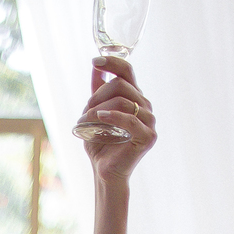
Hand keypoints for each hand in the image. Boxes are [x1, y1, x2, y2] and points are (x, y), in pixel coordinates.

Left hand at [76, 56, 156, 179]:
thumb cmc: (100, 145)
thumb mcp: (95, 113)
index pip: (127, 71)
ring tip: (85, 122)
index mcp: (134, 98)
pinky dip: (113, 117)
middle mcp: (144, 106)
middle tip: (84, 112)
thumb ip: (97, 91)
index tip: (95, 61)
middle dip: (98, 95)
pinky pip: (130, 119)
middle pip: (121, 85)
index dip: (112, 62)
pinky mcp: (148, 137)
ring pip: (123, 101)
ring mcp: (149, 121)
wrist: (104, 172)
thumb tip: (96, 66)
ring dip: (99, 109)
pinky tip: (100, 118)